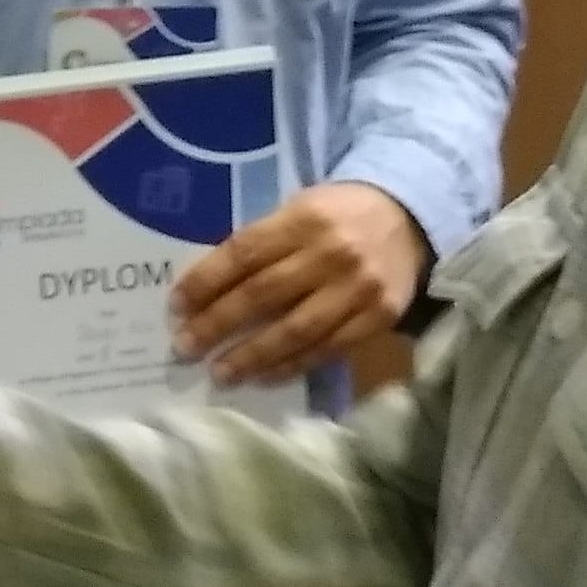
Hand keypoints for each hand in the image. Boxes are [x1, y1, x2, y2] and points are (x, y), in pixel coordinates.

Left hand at [170, 182, 428, 385]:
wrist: (410, 216)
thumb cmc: (338, 214)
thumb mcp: (299, 210)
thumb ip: (262, 243)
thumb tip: (208, 287)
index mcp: (303, 219)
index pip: (243, 253)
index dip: (205, 281)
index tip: (176, 306)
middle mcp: (330, 254)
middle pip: (263, 294)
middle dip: (218, 323)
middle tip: (186, 347)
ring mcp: (357, 288)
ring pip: (295, 329)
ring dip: (252, 355)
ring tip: (220, 372)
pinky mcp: (378, 317)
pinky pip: (328, 348)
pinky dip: (292, 365)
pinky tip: (264, 376)